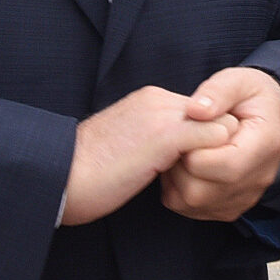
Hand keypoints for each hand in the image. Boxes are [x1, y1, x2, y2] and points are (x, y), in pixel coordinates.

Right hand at [62, 86, 236, 225]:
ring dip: (218, 153)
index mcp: (148, 100)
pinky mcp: (167, 135)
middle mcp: (158, 99)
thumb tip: (172, 153)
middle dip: (217, 144)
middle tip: (210, 174)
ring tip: (207, 179)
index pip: (200, 112)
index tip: (199, 165)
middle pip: (216, 114)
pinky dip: (216, 159)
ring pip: (221, 124)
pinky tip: (201, 180)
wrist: (57, 179)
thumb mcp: (124, 144)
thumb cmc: (85, 173)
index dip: (205, 139)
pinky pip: (215, 137)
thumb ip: (151, 138)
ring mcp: (164, 114)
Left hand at [158, 66, 279, 221]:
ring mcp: (244, 198)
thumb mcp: (240, 80)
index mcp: (264, 145)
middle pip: (199, 190)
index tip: (190, 125)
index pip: (218, 163)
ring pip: (191, 203)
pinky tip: (188, 166)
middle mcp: (257, 179)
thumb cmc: (253, 97)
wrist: (273, 118)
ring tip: (184, 151)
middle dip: (180, 164)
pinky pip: (191, 210)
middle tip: (182, 139)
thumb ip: (217, 91)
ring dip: (176, 178)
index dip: (192, 146)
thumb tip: (194, 111)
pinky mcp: (230, 208)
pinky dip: (180, 190)